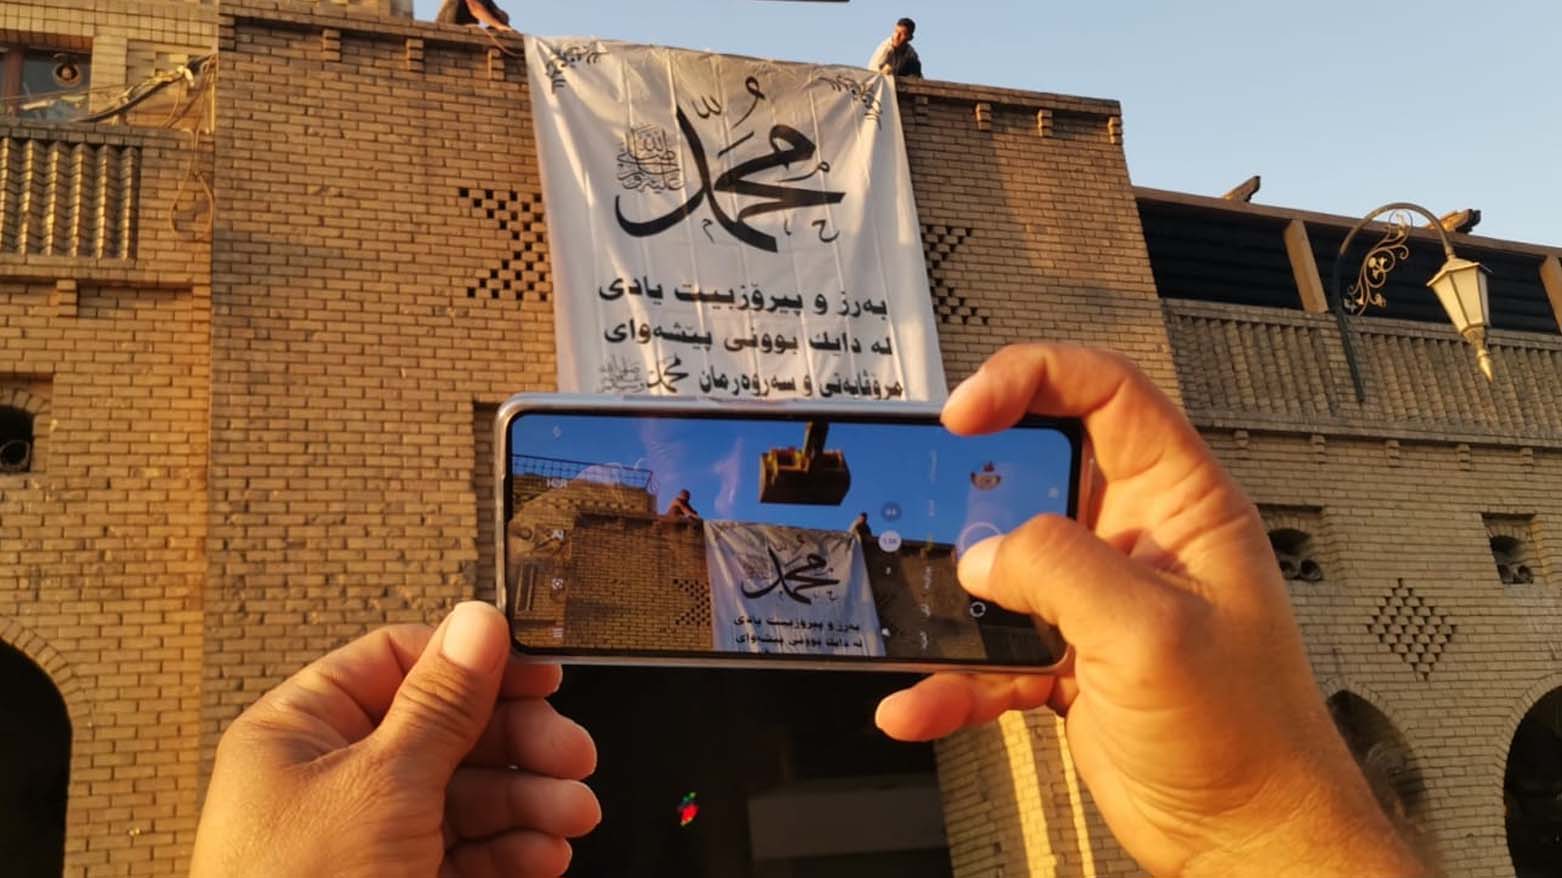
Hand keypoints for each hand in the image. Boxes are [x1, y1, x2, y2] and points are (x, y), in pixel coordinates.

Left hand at [191, 602, 599, 877]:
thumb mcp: (382, 783)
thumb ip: (441, 702)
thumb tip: (479, 624)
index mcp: (302, 732)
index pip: (398, 663)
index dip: (474, 663)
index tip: (540, 675)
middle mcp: (335, 778)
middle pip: (450, 730)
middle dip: (520, 744)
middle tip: (572, 753)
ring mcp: (370, 836)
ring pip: (469, 795)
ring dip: (530, 801)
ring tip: (574, 814)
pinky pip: (469, 850)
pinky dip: (513, 849)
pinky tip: (546, 853)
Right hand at [875, 344, 1425, 876]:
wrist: (1245, 839)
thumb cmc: (1249, 737)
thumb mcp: (1153, 631)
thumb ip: (1061, 571)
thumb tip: (984, 555)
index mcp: (1178, 504)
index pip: (1105, 395)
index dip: (1033, 379)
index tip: (970, 410)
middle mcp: (1133, 540)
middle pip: (1037, 474)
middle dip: (975, 489)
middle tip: (927, 499)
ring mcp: (1097, 601)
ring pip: (1002, 567)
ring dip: (953, 599)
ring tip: (918, 620)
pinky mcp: (1068, 660)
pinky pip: (991, 653)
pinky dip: (951, 679)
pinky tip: (920, 703)